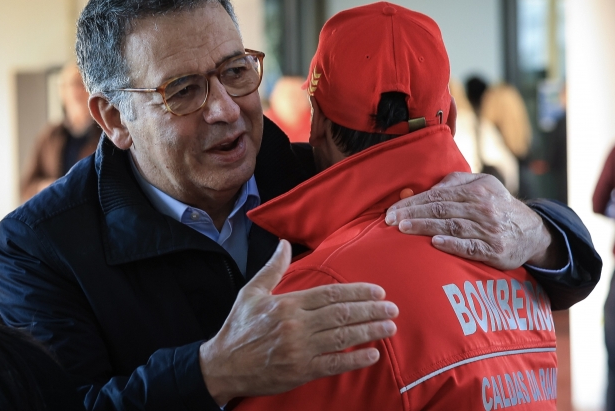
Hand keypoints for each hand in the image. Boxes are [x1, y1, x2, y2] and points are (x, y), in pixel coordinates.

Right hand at [199, 240, 398, 405]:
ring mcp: (299, 349)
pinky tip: (373, 354)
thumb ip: (273, 268)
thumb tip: (282, 243)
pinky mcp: (300, 371)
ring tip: (390, 327)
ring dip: (370, 331)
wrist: (221, 366)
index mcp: (288, 304)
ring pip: (342, 337)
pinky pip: (333, 364)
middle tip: (393, 308)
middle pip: (342, 314)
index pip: (331, 294)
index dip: (358, 292)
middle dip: (371, 310)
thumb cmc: (238, 328)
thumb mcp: (251, 293)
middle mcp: (296, 325)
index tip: (378, 291)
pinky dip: (355, 359)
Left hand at [385, 172, 558, 270]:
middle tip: (390, 220)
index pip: (437, 196)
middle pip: (441, 210)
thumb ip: (454, 183)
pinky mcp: (496, 251)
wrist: (533, 231)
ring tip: (403, 229)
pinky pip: (471, 247)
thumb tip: (426, 190)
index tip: (392, 210)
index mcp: (477, 190)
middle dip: (413, 214)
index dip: (413, 203)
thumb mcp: (483, 184)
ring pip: (452, 227)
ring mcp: (490, 230)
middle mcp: (483, 208)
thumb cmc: (498, 206)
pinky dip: (453, 245)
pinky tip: (435, 243)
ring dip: (426, 228)